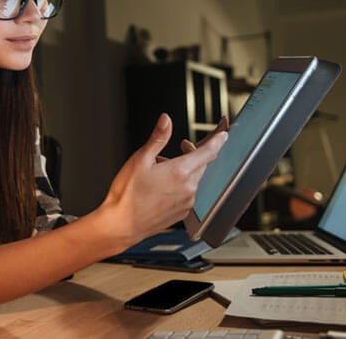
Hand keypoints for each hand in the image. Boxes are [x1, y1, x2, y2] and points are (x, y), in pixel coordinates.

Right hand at [100, 113, 226, 249]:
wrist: (122, 224)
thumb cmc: (128, 194)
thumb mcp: (140, 159)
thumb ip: (158, 138)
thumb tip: (166, 121)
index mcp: (180, 171)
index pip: (208, 152)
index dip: (217, 141)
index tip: (223, 135)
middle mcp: (188, 188)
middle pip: (201, 165)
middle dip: (194, 153)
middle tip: (180, 147)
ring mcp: (187, 202)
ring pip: (194, 179)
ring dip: (184, 170)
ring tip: (162, 170)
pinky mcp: (182, 213)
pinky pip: (188, 194)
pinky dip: (181, 185)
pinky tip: (162, 186)